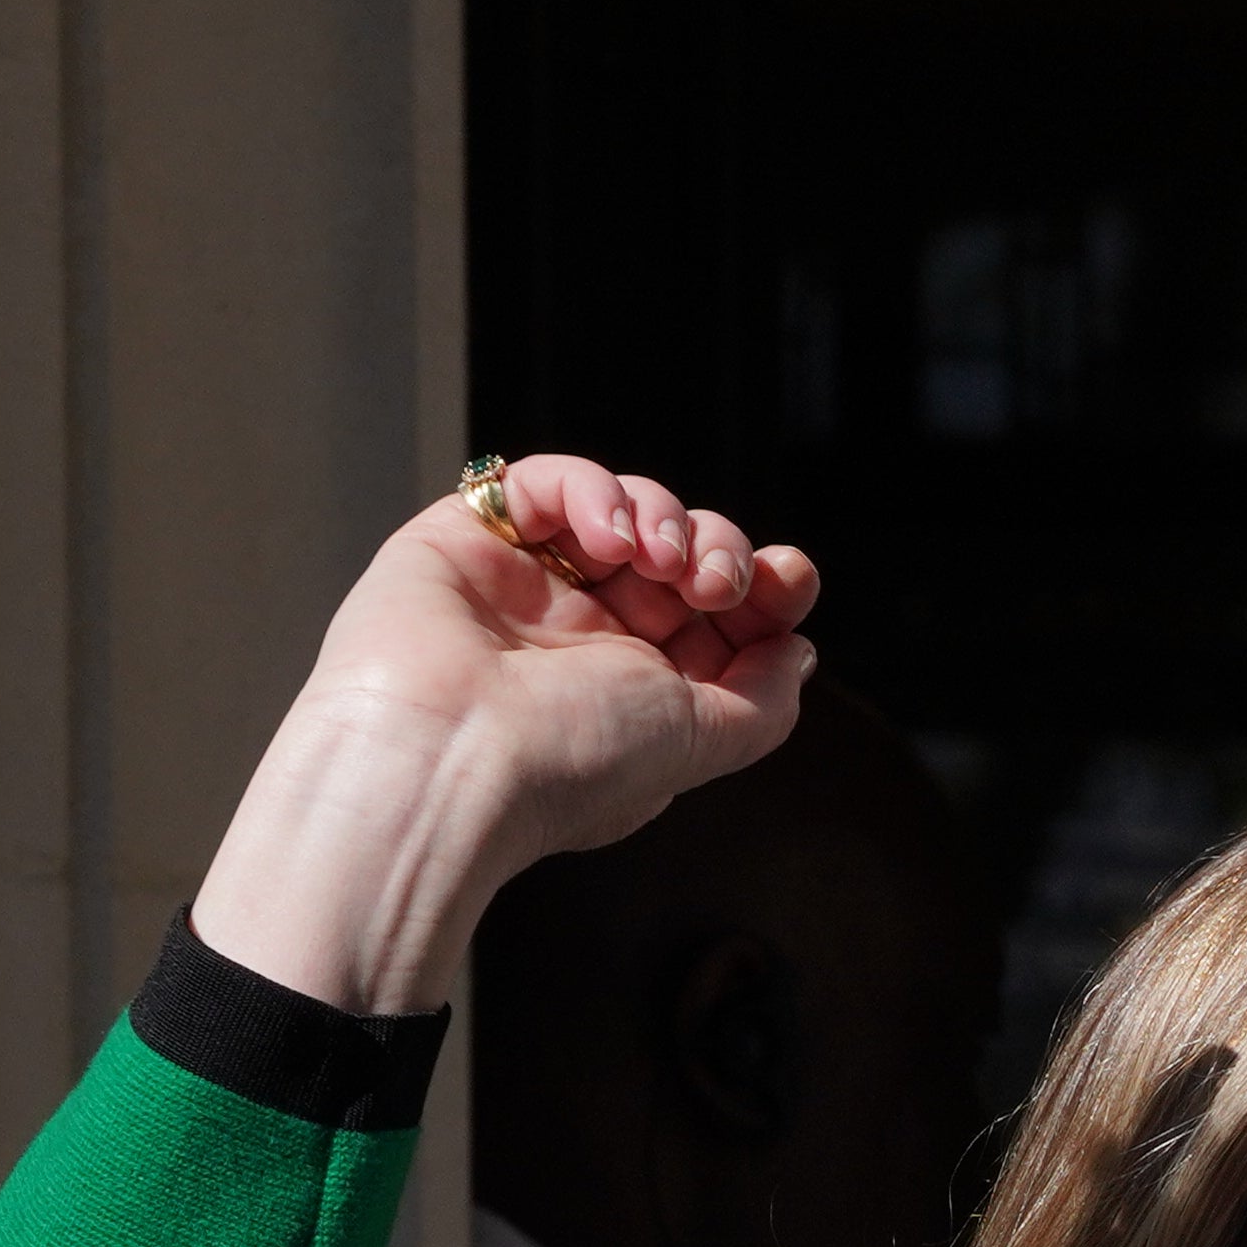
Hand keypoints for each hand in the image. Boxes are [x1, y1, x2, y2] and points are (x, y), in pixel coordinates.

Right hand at [183, 454, 819, 1016]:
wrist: (446, 761)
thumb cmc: (568, 764)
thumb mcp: (699, 740)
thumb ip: (762, 701)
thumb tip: (800, 652)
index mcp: (632, 688)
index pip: (712, 615)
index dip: (762, 587)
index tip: (789, 578)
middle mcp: (578, 635)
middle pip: (676, 553)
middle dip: (720, 550)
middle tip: (716, 583)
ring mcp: (522, 584)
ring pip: (619, 510)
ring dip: (666, 517)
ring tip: (663, 560)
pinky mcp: (463, 538)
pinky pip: (541, 482)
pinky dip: (592, 491)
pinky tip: (610, 535)